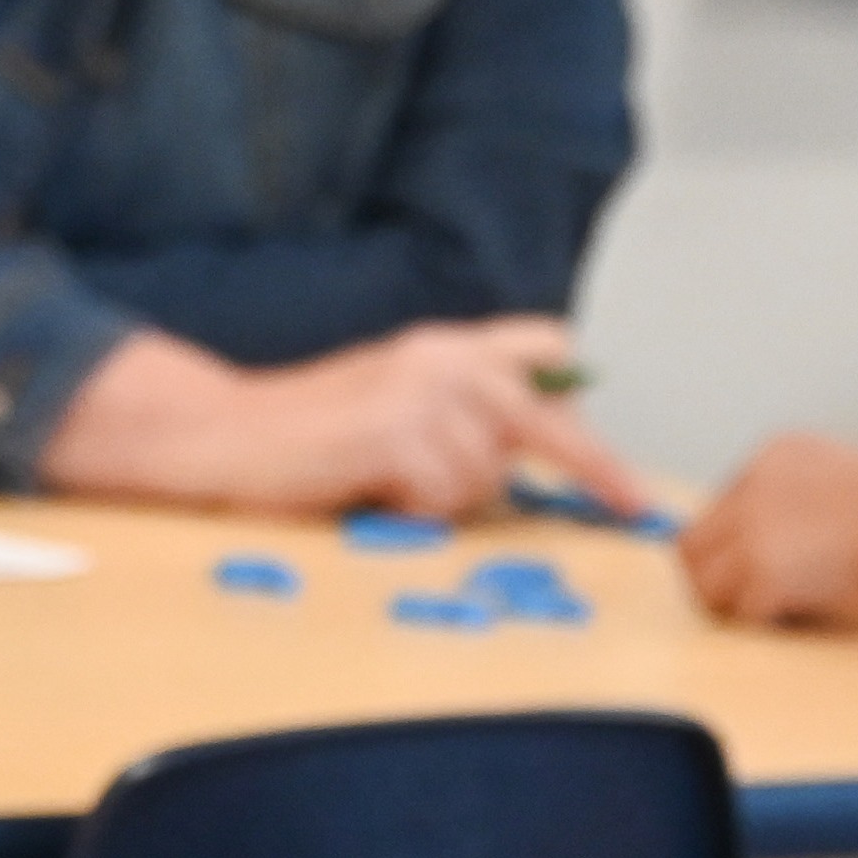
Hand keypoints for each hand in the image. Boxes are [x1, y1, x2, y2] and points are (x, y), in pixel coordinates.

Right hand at [42, 320, 652, 521]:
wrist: (221, 437)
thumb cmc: (313, 437)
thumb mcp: (400, 408)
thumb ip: (463, 417)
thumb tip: (530, 454)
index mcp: (446, 347)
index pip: (543, 348)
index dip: (579, 396)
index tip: (617, 444)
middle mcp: (441, 357)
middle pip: (549, 416)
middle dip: (597, 466)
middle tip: (637, 506)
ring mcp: (418, 390)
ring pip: (487, 472)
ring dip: (452, 497)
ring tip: (393, 484)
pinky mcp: (393, 430)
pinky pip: (444, 495)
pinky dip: (416, 510)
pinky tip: (374, 493)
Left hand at [682, 431, 857, 625]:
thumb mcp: (848, 476)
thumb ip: (810, 494)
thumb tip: (793, 537)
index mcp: (773, 457)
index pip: (722, 506)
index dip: (732, 544)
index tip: (749, 567)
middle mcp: (751, 489)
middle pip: (694, 543)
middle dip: (712, 577)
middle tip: (739, 602)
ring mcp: (752, 532)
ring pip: (705, 583)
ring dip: (733, 603)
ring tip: (772, 611)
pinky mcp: (762, 573)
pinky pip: (743, 612)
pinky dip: (764, 622)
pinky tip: (794, 619)